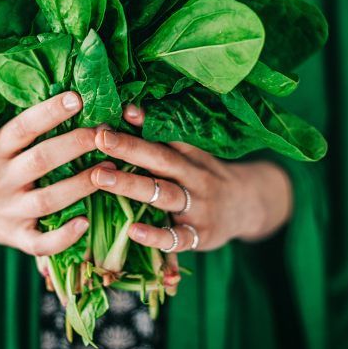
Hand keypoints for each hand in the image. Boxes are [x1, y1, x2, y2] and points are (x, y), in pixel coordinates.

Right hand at [0, 91, 108, 255]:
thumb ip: (20, 124)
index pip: (21, 127)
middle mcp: (0, 180)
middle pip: (41, 160)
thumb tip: (64, 88)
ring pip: (48, 200)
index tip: (77, 97)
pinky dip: (63, 237)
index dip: (49, 112)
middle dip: (76, 144)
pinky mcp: (15, 237)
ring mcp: (8, 211)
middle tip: (106, 132)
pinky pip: (39, 243)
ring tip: (112, 169)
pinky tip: (86, 223)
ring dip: (82, 185)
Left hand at [88, 105, 292, 251]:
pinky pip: (176, 238)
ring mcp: (198, 208)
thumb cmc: (205, 177)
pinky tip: (132, 231)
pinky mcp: (199, 236)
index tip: (115, 114)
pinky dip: (156, 236)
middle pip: (161, 160)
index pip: (165, 137)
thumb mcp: (190, 155)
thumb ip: (160, 138)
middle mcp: (195, 178)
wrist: (248, 208)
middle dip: (129, 148)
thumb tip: (127, 110)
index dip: (141, 124)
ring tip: (100, 177)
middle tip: (99, 138)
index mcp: (190, 156)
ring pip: (164, 195)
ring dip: (131, 185)